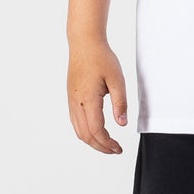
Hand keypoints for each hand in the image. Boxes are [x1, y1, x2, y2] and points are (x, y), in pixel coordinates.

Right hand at [67, 35, 127, 153]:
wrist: (84, 44)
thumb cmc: (101, 58)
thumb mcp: (117, 79)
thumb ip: (120, 102)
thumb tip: (122, 123)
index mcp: (88, 99)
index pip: (96, 130)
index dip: (107, 143)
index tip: (119, 148)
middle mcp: (77, 103)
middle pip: (85, 135)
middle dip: (100, 147)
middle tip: (115, 150)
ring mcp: (72, 101)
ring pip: (79, 131)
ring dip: (92, 141)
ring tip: (107, 144)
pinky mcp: (71, 98)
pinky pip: (76, 122)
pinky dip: (86, 132)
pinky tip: (97, 132)